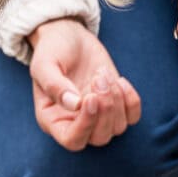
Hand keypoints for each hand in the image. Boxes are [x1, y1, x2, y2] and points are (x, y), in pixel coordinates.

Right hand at [27, 17, 141, 150]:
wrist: (69, 36)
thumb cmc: (52, 51)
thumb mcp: (45, 64)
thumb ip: (55, 86)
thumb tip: (75, 105)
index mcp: (52, 120)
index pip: (72, 140)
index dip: (85, 124)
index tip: (90, 97)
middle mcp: (75, 123)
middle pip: (99, 137)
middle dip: (106, 108)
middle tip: (98, 77)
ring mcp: (97, 115)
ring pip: (117, 128)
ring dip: (117, 100)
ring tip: (102, 74)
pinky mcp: (115, 103)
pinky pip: (132, 117)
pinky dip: (132, 101)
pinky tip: (120, 80)